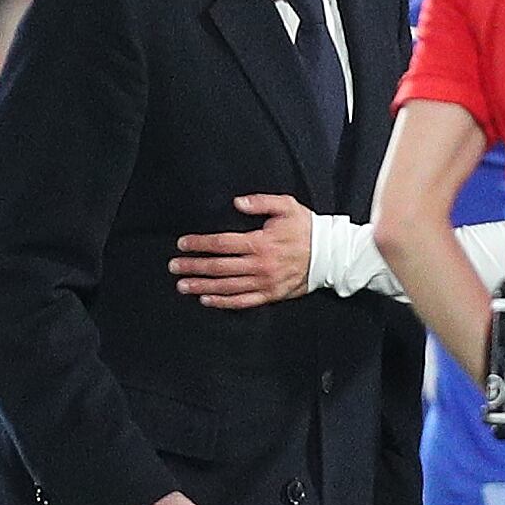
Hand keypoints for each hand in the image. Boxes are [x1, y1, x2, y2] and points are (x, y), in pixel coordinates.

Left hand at [172, 195, 314, 308]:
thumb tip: (236, 203)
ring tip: (183, 285)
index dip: (200, 244)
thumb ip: (260, 202)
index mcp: (261, 242)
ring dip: (202, 286)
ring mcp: (265, 283)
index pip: (222, 243)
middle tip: (174, 266)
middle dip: (193, 267)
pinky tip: (207, 300)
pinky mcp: (271, 295)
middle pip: (219, 267)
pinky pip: (243, 301)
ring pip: (227, 287)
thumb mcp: (286, 206)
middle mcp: (260, 265)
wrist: (331, 254)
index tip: (182, 244)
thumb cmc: (306, 227)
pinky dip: (223, 302)